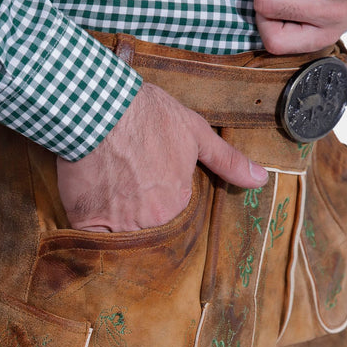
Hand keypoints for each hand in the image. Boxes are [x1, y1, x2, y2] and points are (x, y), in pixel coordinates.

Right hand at [57, 82, 268, 231]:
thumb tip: (261, 179)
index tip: (143, 180)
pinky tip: (88, 206)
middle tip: (122, 186)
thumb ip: (226, 161)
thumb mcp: (194, 132)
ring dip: (112, 223)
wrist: (99, 107)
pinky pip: (89, 239)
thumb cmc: (147, 115)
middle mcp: (151, 221)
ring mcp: (118, 225)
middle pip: (144, 228)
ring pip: (117, 236)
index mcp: (178, 204)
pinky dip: (88, 230)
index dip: (156, 198)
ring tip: (105, 193)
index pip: (169, 215)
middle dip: (135, 214)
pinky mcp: (85, 222)